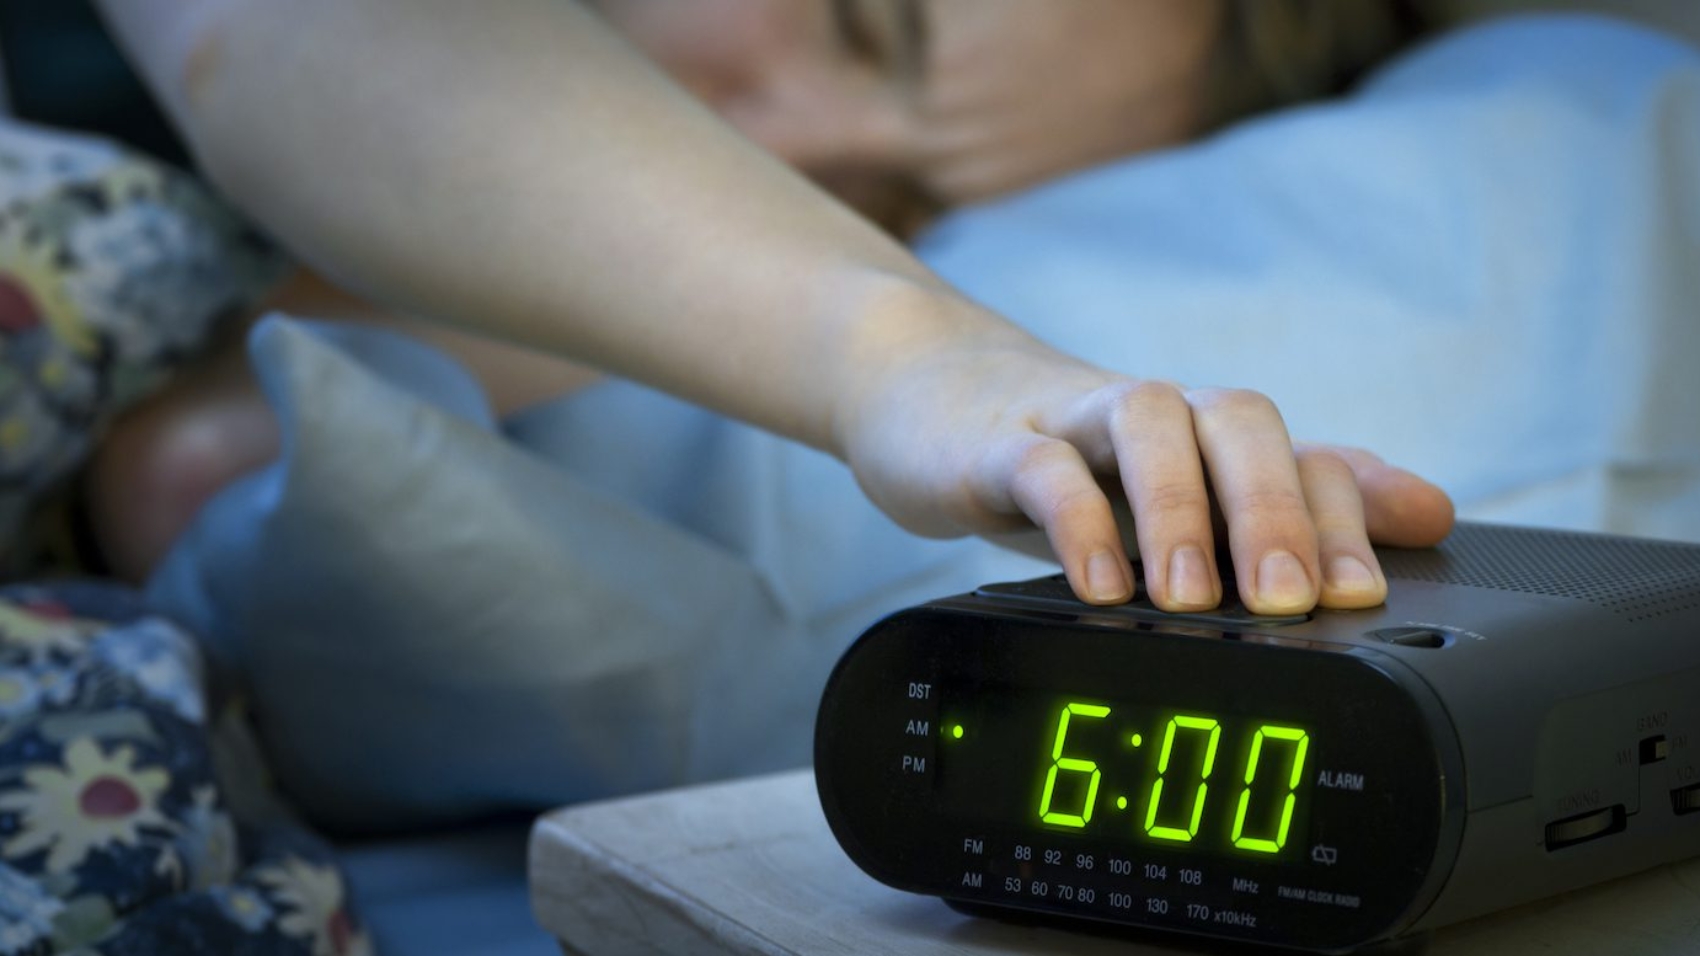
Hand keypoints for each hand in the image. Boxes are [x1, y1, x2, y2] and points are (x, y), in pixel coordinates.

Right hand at [836, 316, 1453, 614]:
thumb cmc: (1069, 460)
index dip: (1343, 517)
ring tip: (1188, 600)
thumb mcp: (1185, 489)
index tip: (1361, 595)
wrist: (931, 397)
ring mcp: (1074, 420)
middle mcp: (1157, 417)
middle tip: (1290, 600)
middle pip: (1239, 422)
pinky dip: (1073, 521)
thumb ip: (1295, 501)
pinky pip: (1041, 466)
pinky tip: (1096, 585)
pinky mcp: (996, 443)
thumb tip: (1430, 511)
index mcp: (1208, 436)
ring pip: (1147, 427)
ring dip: (1180, 510)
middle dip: (1275, 510)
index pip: (1301, 452)